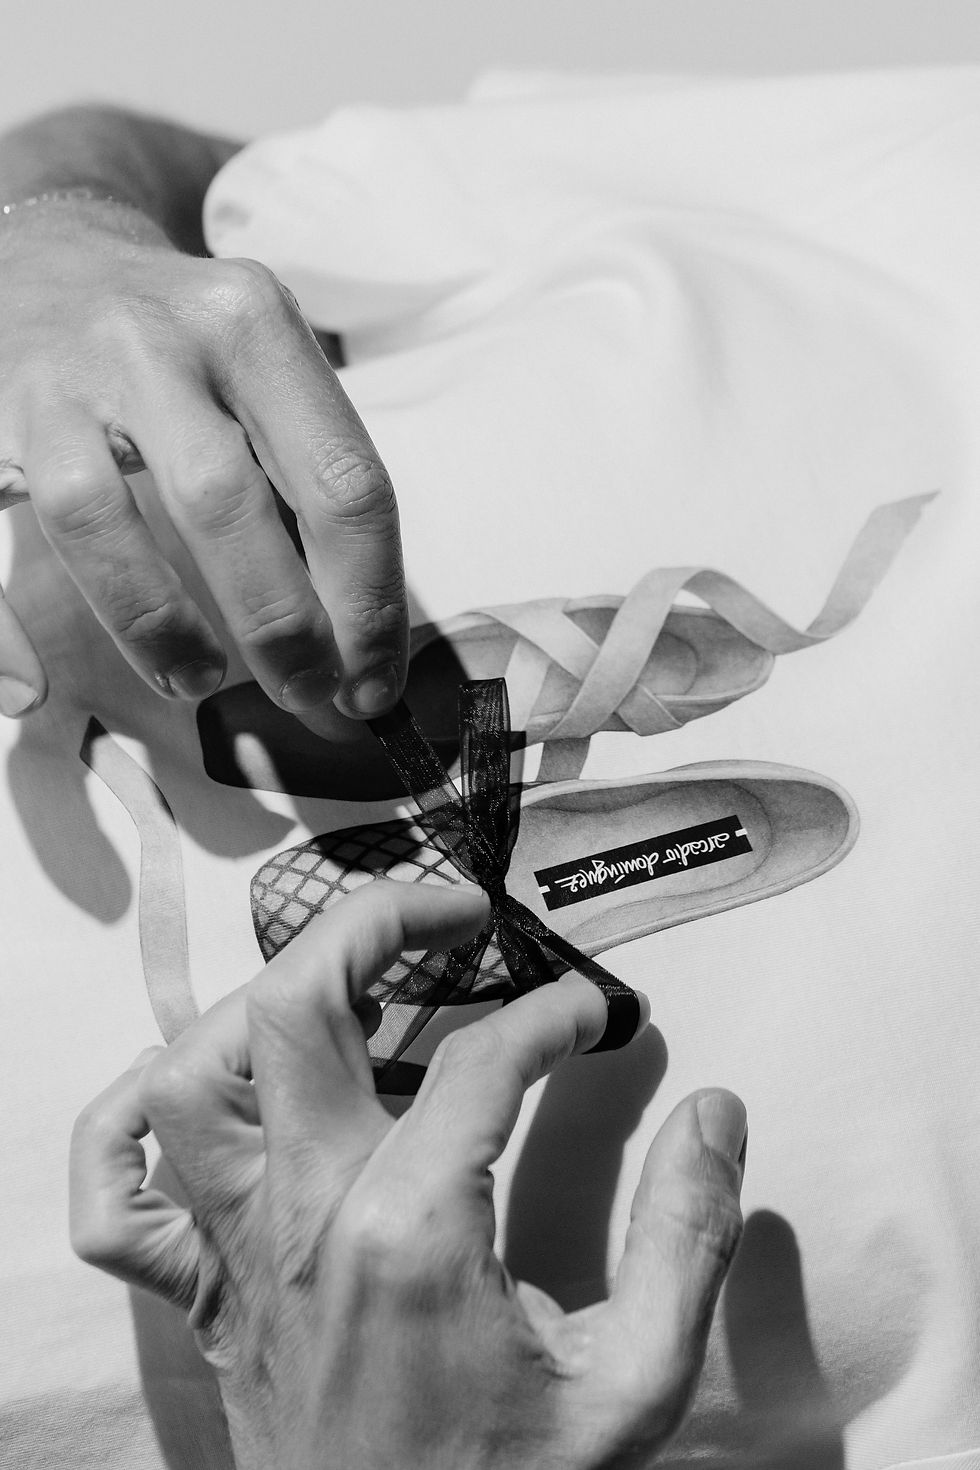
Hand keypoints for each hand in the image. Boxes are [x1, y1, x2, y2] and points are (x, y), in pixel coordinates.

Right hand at [0, 197, 405, 726]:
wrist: (51, 253)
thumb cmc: (182, 346)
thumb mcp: (264, 367)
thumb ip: (305, 482)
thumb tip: (357, 647)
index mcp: (253, 325)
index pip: (341, 479)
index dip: (369, 602)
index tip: (373, 685)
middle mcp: (153, 339)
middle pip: (224, 500)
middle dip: (280, 625)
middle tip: (306, 695)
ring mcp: (54, 376)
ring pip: (94, 513)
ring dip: (156, 621)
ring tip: (197, 680)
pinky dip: (3, 632)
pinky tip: (33, 692)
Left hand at [70, 881, 746, 1469]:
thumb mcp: (635, 1385)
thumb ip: (686, 1237)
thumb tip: (712, 1111)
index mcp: (412, 1234)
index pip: (479, 1059)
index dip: (550, 1015)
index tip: (592, 1016)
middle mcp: (304, 1221)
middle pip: (293, 1010)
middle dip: (373, 926)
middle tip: (450, 913)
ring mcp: (238, 1256)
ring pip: (191, 1079)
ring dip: (256, 1005)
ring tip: (340, 987)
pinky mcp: (205, 1298)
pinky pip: (115, 1200)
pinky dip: (130, 1127)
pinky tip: (198, 1090)